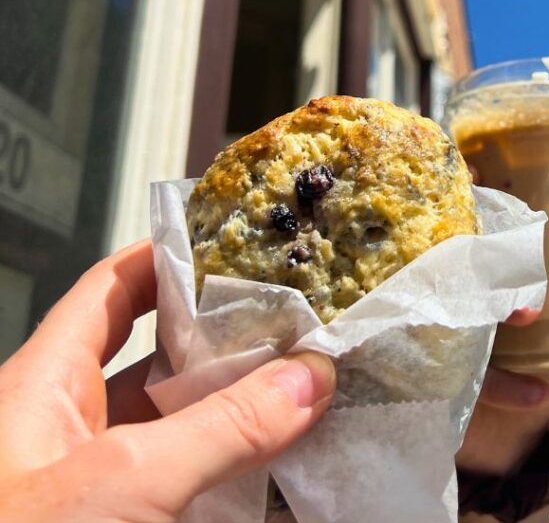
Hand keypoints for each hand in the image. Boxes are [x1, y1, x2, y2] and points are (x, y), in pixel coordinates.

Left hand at [0, 240, 335, 522]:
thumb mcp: (122, 485)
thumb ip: (223, 428)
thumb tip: (314, 375)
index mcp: (45, 387)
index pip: (112, 291)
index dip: (169, 255)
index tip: (238, 236)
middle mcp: (71, 433)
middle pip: (163, 362)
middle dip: (231, 341)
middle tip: (306, 320)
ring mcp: (101, 493)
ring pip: (184, 436)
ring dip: (245, 418)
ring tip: (318, 390)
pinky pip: (195, 497)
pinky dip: (240, 487)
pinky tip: (293, 479)